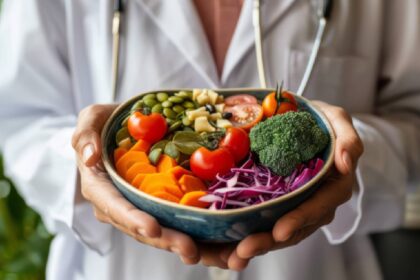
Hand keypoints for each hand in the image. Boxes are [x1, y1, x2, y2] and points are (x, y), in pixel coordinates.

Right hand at [71, 104, 199, 262]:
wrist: (122, 129)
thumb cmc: (105, 124)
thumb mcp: (92, 119)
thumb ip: (85, 134)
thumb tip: (89, 157)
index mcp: (99, 186)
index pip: (114, 206)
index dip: (132, 219)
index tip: (152, 228)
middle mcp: (116, 204)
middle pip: (139, 227)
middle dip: (163, 239)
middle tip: (188, 249)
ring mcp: (136, 208)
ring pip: (155, 232)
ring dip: (177, 243)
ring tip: (199, 252)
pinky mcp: (153, 206)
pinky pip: (168, 222)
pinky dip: (186, 233)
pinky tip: (206, 243)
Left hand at [224, 101, 363, 270]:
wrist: (309, 123)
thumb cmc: (325, 122)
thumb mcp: (339, 122)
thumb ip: (348, 139)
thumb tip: (345, 163)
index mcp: (335, 185)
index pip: (319, 207)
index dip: (300, 219)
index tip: (279, 231)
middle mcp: (318, 201)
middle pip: (297, 227)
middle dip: (271, 240)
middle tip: (245, 249)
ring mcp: (299, 204)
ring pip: (282, 230)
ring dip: (260, 242)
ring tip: (236, 252)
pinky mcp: (282, 202)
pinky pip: (270, 220)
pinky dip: (254, 231)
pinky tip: (232, 242)